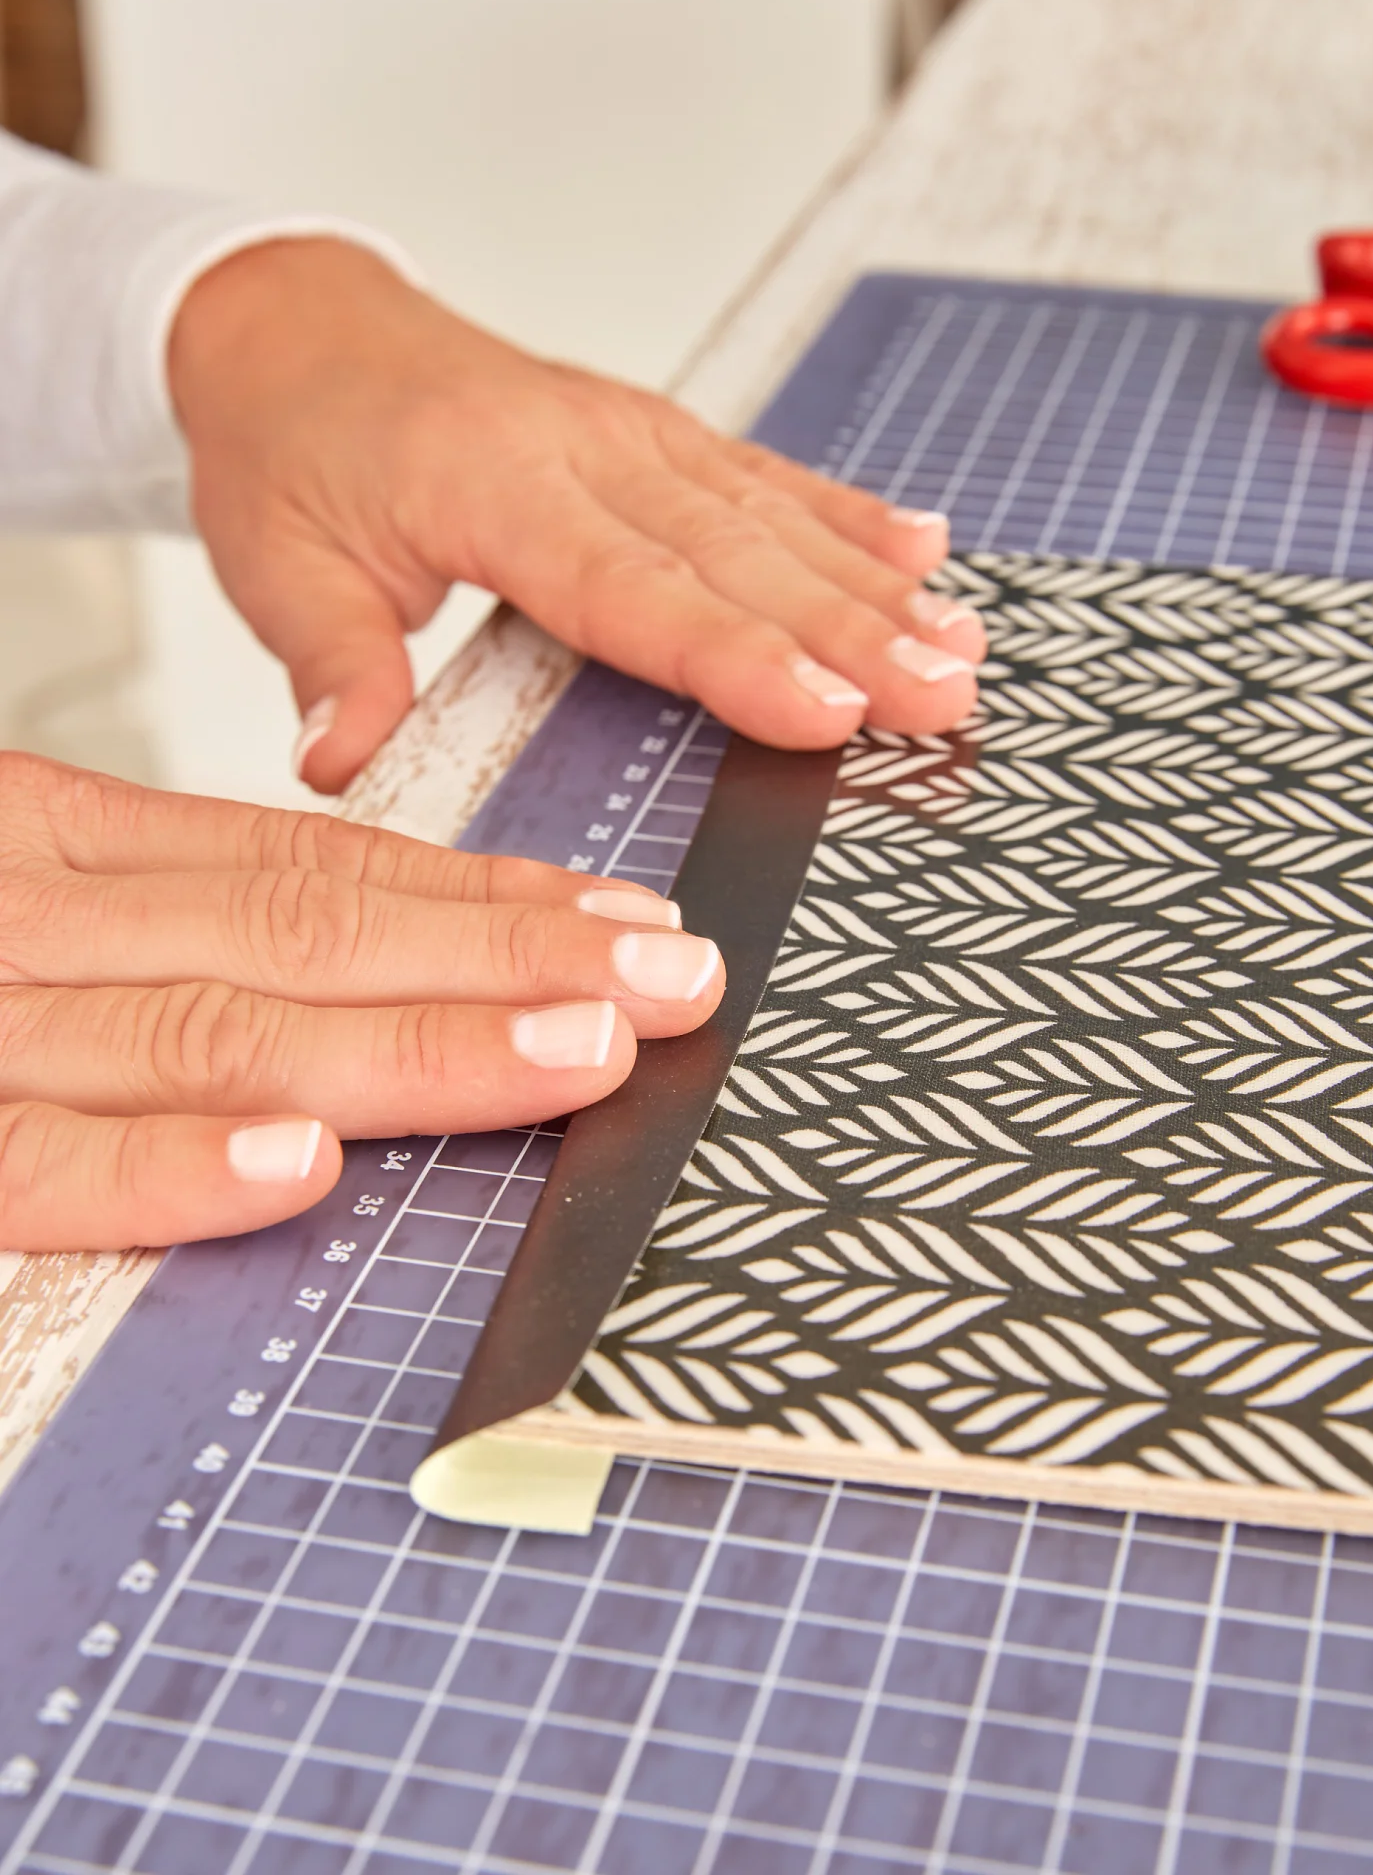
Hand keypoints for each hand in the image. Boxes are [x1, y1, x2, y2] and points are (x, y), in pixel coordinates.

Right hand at [0, 753, 720, 1250]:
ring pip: (221, 1032)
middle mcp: (33, 918)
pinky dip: (176, 1166)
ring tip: (579, 1055)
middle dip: (505, 961)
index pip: (304, 867)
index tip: (623, 921)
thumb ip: (150, 923)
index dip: (479, 901)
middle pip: (300, 932)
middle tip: (669, 982)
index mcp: (57, 844)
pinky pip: (46, 1165)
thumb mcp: (8, 897)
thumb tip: (348, 977)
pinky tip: (310, 1165)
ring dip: (415, 1047)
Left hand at [168, 240, 985, 793]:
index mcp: (493, 486)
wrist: (296, 325)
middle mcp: (581, 449)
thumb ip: (332, 667)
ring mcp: (628, 433)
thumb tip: (343, 768)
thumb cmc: (291, 446)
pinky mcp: (651, 433)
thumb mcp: (277, 564)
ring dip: (870, 583)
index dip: (738, 655)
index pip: (632, 587)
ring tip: (958, 648)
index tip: (828, 710)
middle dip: (850, 629)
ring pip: (768, 514)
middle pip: (735, 552)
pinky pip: (760, 474)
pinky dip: (844, 513)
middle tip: (942, 694)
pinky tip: (920, 548)